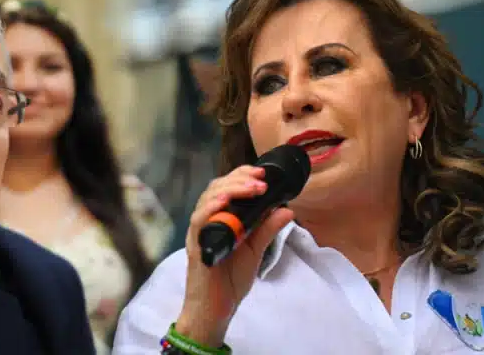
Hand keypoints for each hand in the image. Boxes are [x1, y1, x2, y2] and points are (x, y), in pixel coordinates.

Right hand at [175, 165, 294, 346]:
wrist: (215, 309)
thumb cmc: (230, 280)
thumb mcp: (255, 250)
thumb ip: (268, 229)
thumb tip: (287, 209)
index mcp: (220, 218)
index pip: (226, 187)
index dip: (242, 175)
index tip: (262, 173)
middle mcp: (207, 220)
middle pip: (216, 188)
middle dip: (239, 179)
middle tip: (261, 181)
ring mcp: (200, 231)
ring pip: (207, 199)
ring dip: (230, 189)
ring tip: (251, 188)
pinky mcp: (196, 245)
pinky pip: (199, 221)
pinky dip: (210, 208)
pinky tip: (224, 202)